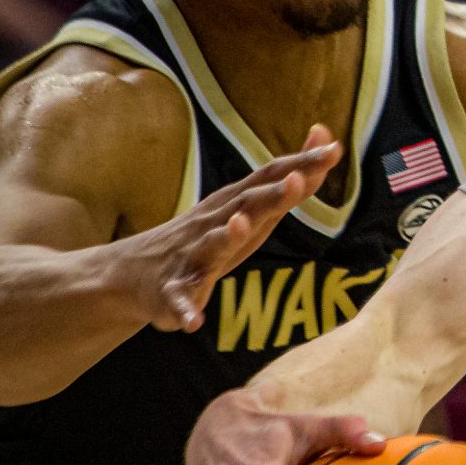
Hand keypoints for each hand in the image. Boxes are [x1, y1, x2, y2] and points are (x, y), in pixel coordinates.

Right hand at [125, 127, 338, 332]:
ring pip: (210, 245)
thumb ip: (292, 180)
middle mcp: (213, 224)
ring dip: (227, 235)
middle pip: (245, 205)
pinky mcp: (170, 291)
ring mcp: (190, 256)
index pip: (270, 178)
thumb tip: (329, 143)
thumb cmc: (209, 236)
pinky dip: (185, 309)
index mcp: (235, 204)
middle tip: (299, 179)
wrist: (133, 272)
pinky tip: (194, 321)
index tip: (333, 150)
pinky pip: (178, 300)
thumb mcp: (252, 208)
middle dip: (272, 194)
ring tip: (243, 226)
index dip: (301, 164)